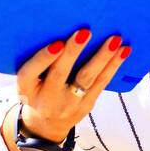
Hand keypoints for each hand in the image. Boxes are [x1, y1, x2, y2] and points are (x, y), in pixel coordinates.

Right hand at [16, 27, 130, 142]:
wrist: (46, 124)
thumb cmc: (38, 89)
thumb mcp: (30, 80)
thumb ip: (39, 61)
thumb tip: (61, 26)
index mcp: (26, 89)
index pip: (30, 73)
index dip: (43, 58)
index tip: (57, 44)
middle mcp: (46, 99)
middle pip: (60, 74)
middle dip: (73, 53)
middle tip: (85, 32)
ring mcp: (68, 104)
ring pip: (87, 79)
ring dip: (102, 57)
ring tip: (114, 40)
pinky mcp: (86, 105)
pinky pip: (101, 83)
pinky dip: (113, 66)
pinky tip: (123, 51)